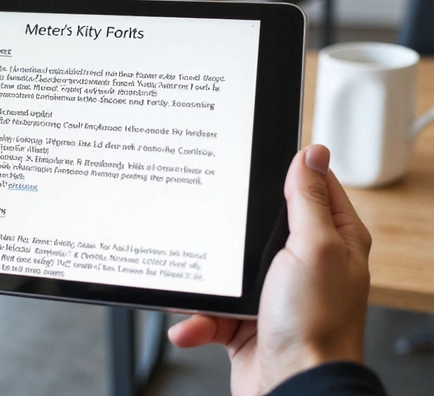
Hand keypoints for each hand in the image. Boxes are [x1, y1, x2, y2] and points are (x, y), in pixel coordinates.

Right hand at [168, 145, 371, 394]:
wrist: (291, 389)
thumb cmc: (314, 325)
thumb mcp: (314, 247)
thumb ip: (308, 200)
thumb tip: (312, 153)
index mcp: (332, 239)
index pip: (311, 188)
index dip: (286, 170)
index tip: (251, 156)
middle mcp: (304, 263)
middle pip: (260, 225)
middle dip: (229, 229)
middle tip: (209, 218)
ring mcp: (272, 292)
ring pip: (228, 267)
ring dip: (207, 283)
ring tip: (196, 285)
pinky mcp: (245, 319)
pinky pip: (213, 307)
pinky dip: (199, 318)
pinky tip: (194, 323)